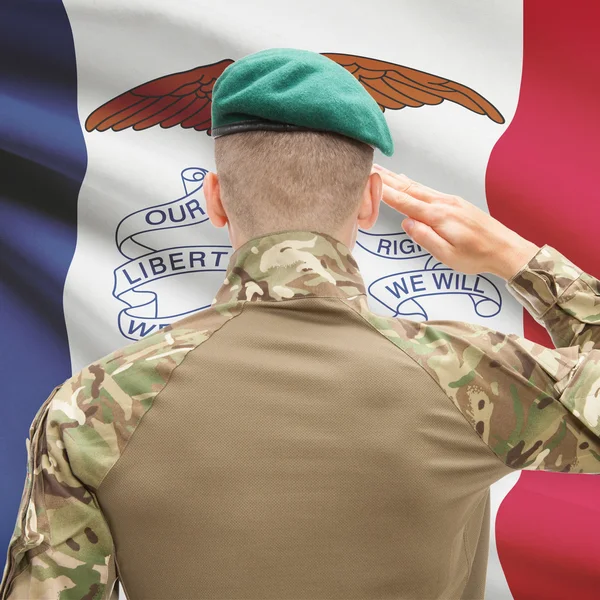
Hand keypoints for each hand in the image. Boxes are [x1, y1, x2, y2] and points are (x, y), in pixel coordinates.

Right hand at [372, 164, 540, 280]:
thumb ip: (425, 238)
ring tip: (383, 172)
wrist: (506, 249)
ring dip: (398, 179)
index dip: (385, 192)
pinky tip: (408, 182)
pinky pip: (429, 190)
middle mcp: (443, 204)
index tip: (369, 182)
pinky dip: (413, 184)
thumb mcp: (447, 255)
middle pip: (409, 189)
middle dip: (388, 179)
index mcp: (438, 217)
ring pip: (418, 187)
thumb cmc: (477, 256)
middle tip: (370, 168)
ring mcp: (451, 201)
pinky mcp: (456, 203)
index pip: (405, 202)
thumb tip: (406, 223)